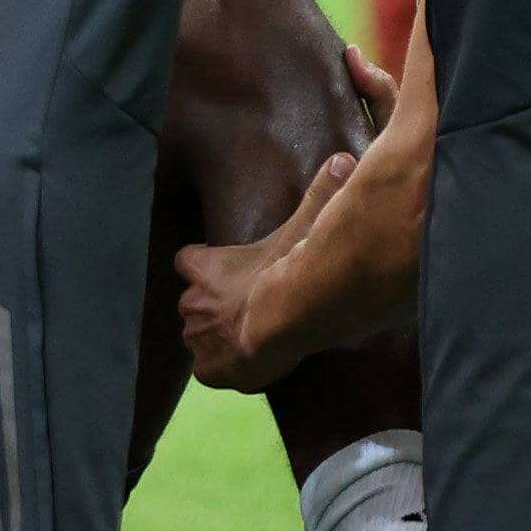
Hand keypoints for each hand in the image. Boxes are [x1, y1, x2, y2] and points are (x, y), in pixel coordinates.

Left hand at [171, 152, 353, 387]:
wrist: (283, 320)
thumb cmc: (288, 271)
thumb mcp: (301, 228)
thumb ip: (318, 196)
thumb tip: (343, 160)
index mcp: (204, 267)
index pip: (187, 261)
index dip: (202, 267)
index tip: (218, 270)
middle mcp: (192, 302)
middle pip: (193, 303)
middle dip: (213, 307)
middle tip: (246, 311)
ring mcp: (198, 339)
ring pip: (200, 338)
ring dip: (218, 339)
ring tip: (250, 340)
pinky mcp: (208, 371)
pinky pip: (209, 371)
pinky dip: (225, 370)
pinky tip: (248, 367)